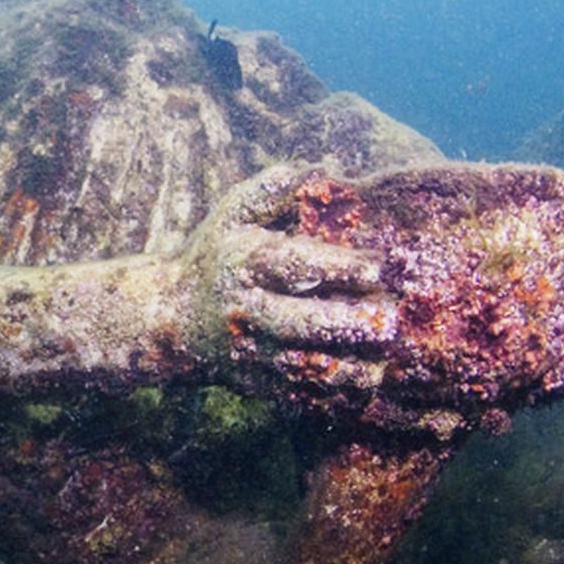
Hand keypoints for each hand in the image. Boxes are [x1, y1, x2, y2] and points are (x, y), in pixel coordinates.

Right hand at [185, 166, 396, 394]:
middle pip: (298, 323)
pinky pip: (298, 394)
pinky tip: (365, 387)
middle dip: (347, 324)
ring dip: (347, 367)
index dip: (336, 266)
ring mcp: (250, 351)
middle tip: (391, 319)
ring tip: (385, 362)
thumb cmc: (215, 257)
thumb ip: (272, 189)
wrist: (172, 318)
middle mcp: (245, 310)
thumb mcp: (232, 214)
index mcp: (244, 265)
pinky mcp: (256, 381)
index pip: (292, 265)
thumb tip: (320, 168)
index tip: (377, 267)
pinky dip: (332, 396)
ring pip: (301, 365)